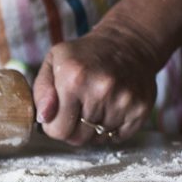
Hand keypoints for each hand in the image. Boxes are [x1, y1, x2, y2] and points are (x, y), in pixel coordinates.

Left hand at [32, 22, 159, 144]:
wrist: (128, 43)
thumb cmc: (84, 56)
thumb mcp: (53, 62)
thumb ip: (41, 92)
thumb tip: (44, 117)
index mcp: (74, 79)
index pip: (58, 131)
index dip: (55, 126)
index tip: (59, 114)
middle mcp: (101, 90)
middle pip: (78, 138)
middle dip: (74, 129)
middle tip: (78, 110)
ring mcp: (123, 100)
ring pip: (98, 138)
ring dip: (94, 128)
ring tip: (97, 104)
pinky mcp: (140, 109)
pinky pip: (119, 137)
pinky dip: (113, 128)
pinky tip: (112, 108)